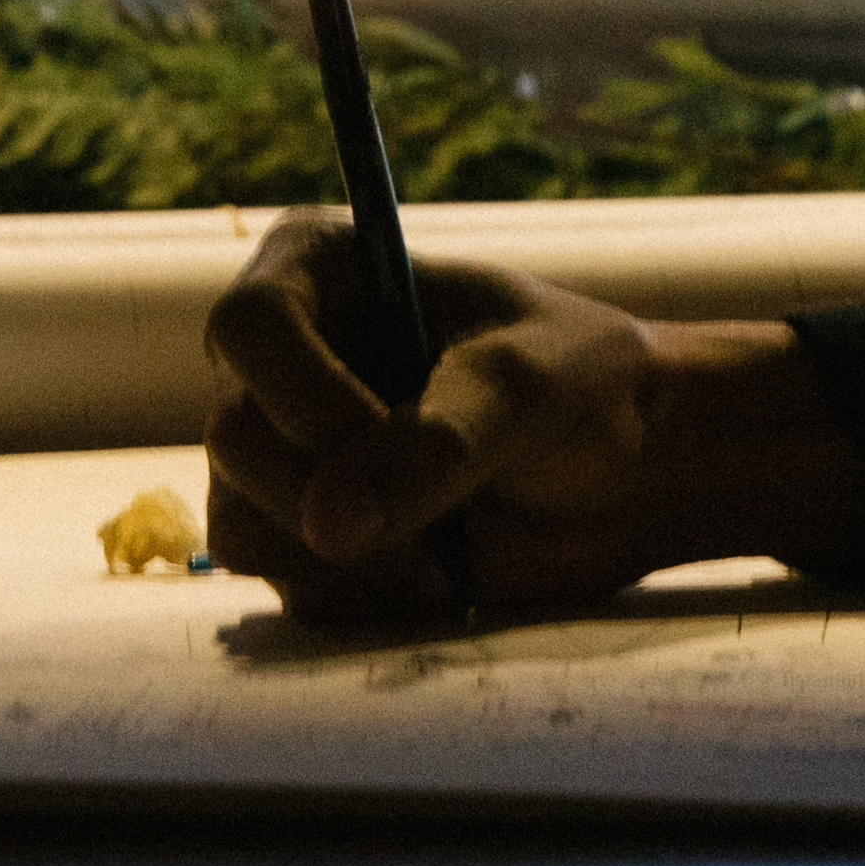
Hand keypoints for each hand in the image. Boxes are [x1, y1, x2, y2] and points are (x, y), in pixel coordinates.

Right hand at [204, 212, 864, 624]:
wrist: (630, 471)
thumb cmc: (583, 385)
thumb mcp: (525, 390)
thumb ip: (434, 445)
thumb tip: (326, 525)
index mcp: (322, 272)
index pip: (249, 325)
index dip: (305, 397)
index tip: (385, 440)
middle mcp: (282, 361)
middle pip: (234, 438)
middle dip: (335, 492)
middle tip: (439, 506)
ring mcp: (284, 454)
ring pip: (245, 526)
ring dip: (354, 554)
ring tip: (450, 532)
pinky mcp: (304, 538)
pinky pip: (291, 589)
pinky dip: (370, 594)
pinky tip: (440, 565)